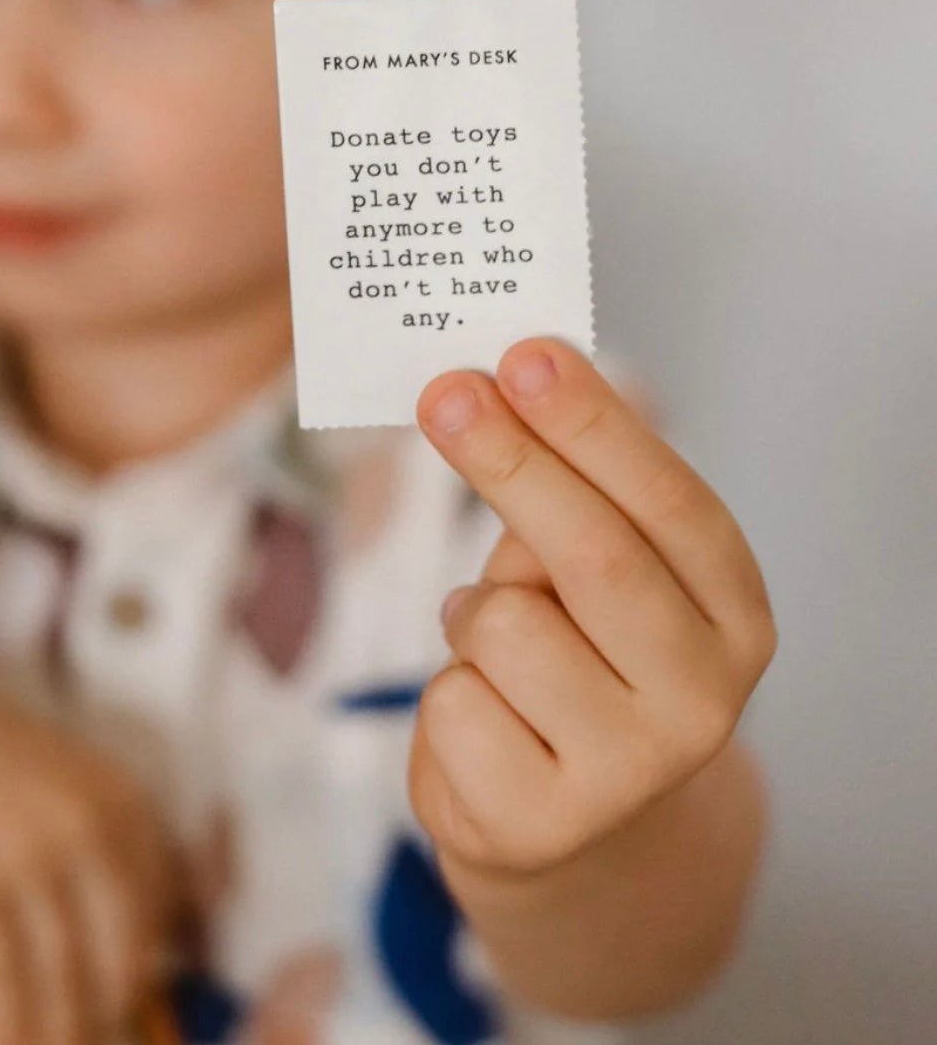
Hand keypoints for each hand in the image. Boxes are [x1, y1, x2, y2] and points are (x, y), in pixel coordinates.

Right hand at [0, 657, 174, 1044]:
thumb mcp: (58, 776)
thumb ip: (103, 829)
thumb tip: (155, 919)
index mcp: (118, 796)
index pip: (162, 908)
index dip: (146, 968)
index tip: (130, 1001)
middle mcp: (86, 823)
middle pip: (122, 955)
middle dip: (108, 1013)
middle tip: (88, 1035)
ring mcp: (27, 854)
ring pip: (66, 981)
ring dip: (59, 1034)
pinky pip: (4, 984)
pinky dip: (9, 1030)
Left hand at [409, 338, 775, 879]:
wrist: (563, 821)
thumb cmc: (575, 652)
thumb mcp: (592, 568)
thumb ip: (565, 490)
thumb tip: (483, 388)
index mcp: (734, 612)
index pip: (670, 502)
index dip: (594, 425)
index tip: (525, 356)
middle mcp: (705, 696)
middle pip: (596, 555)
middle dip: (511, 460)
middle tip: (446, 393)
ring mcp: (631, 771)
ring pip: (506, 627)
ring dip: (471, 611)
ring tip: (494, 641)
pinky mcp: (546, 823)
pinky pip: (455, 702)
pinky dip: (448, 687)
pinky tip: (486, 714)